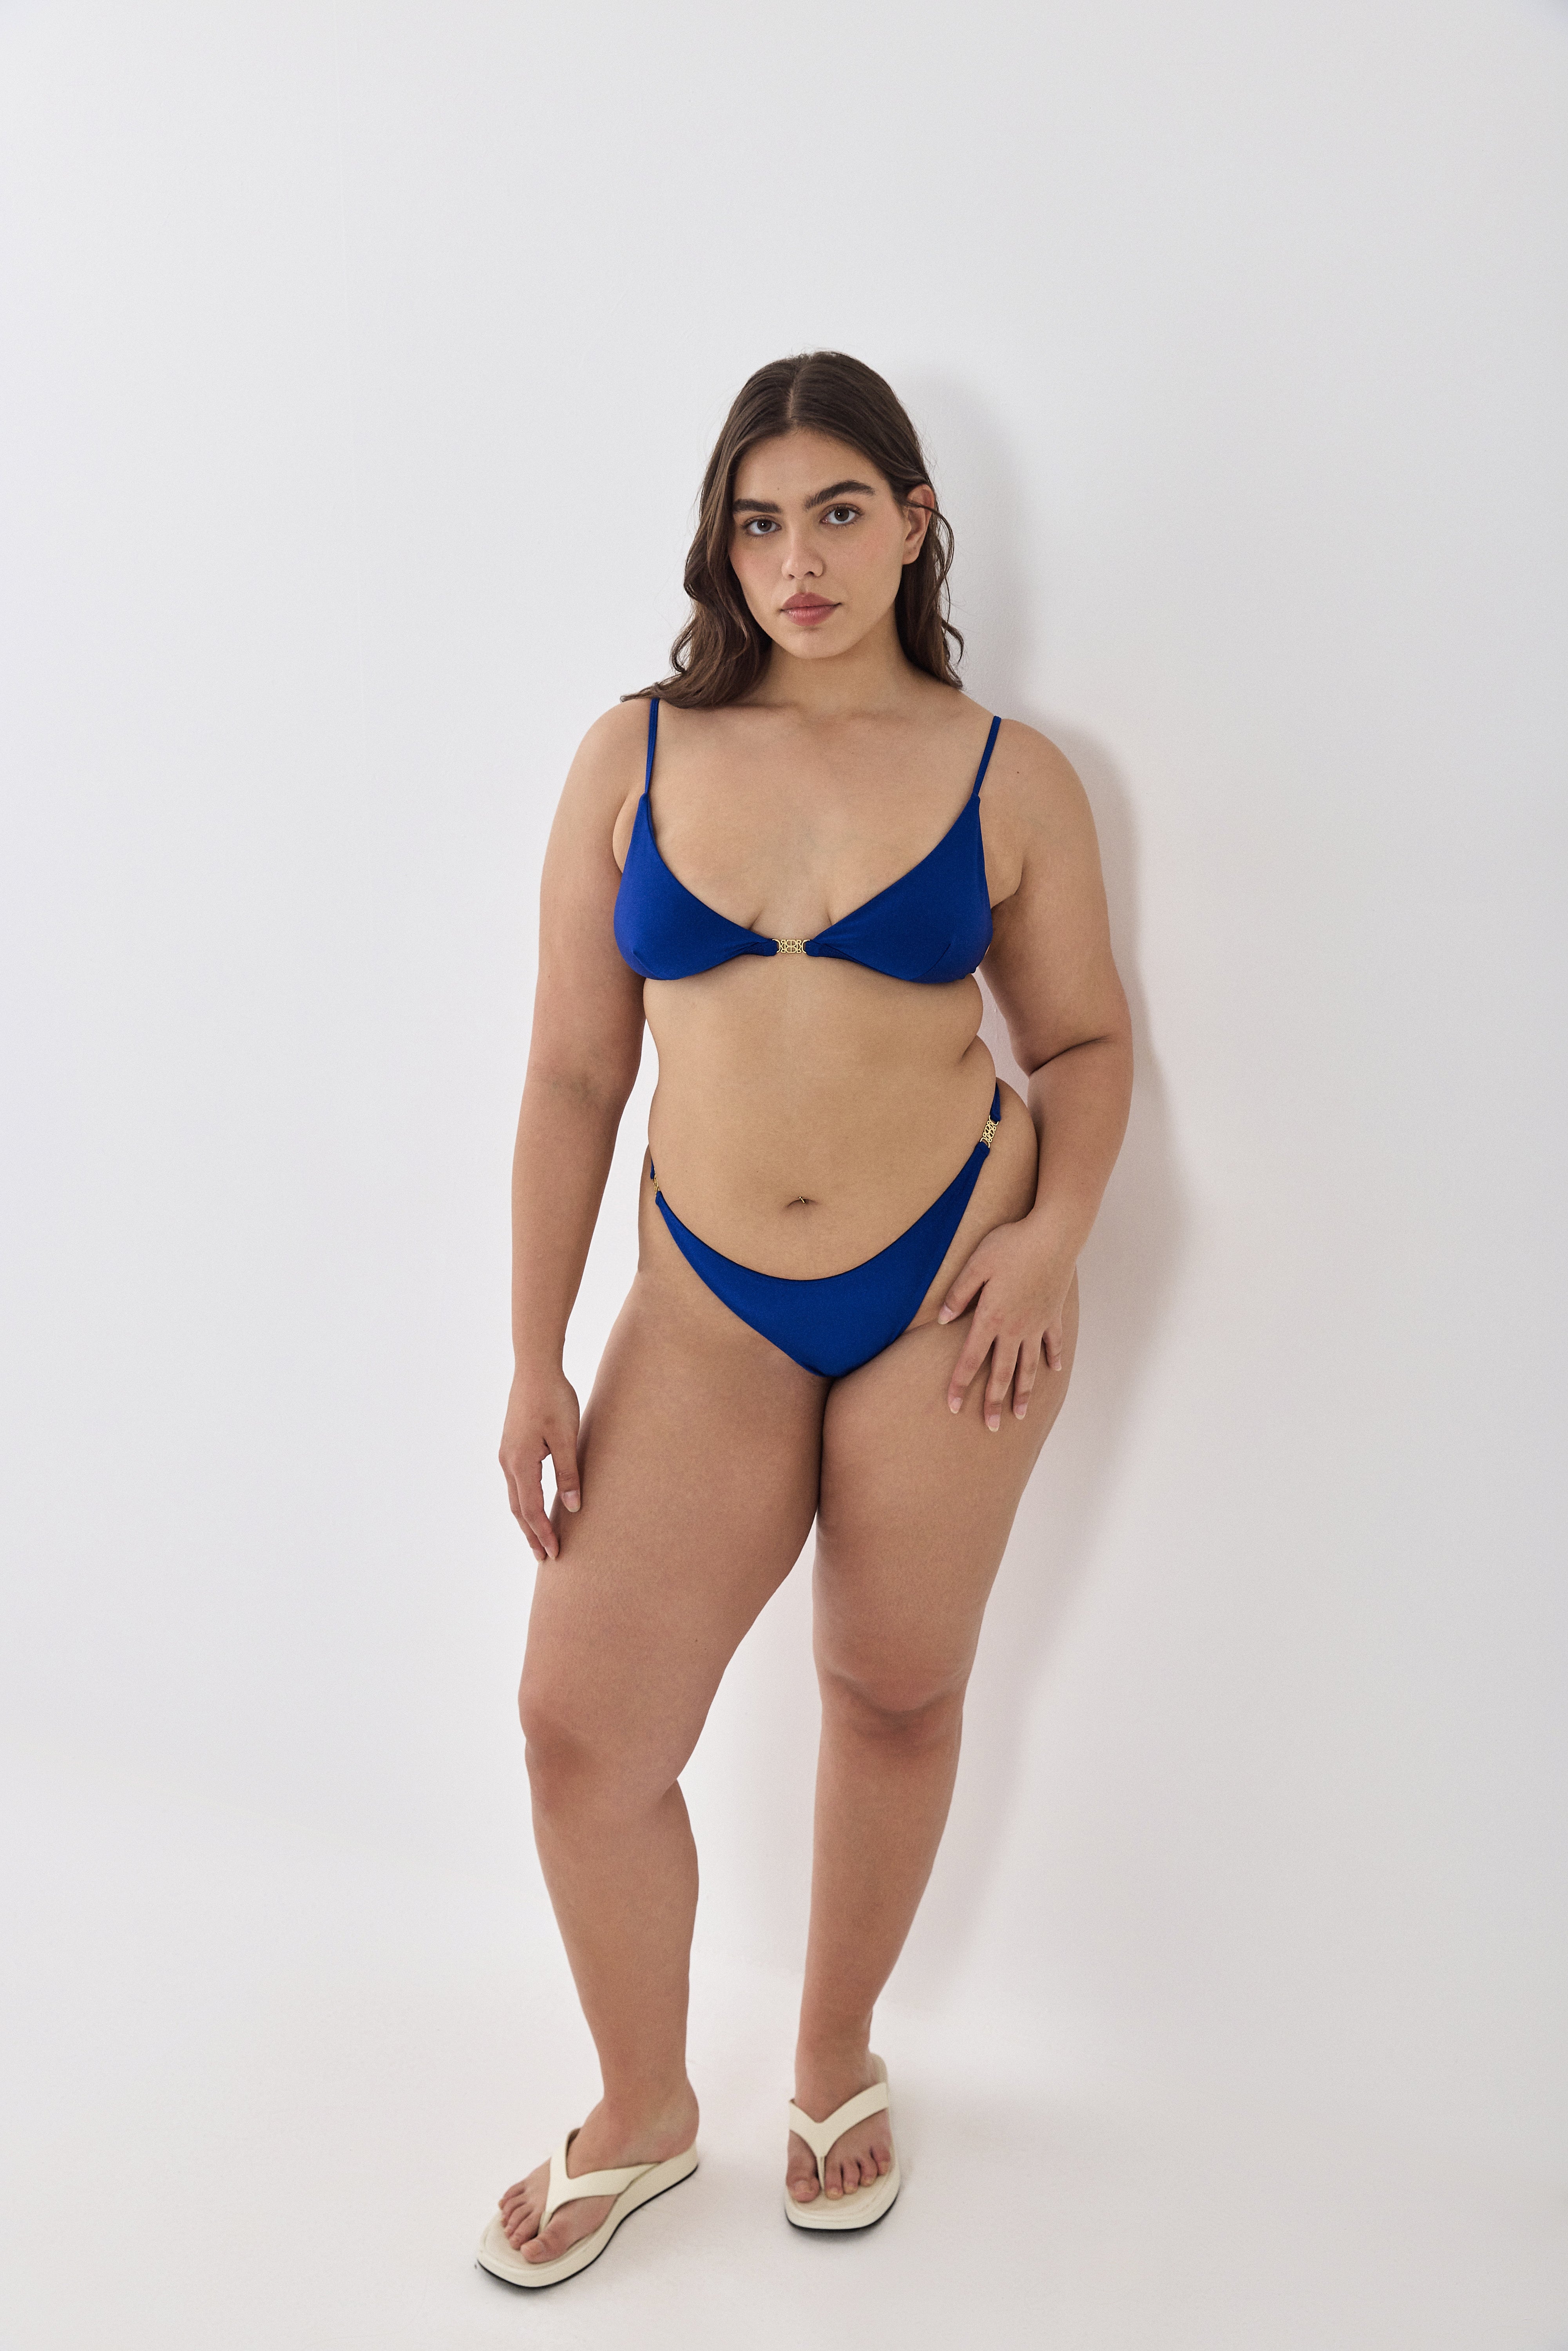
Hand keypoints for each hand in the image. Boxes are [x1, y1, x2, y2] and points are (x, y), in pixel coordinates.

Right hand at [499, 1364, 580, 1561]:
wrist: (535, 1369)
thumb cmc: (554, 1400)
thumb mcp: (567, 1437)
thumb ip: (568, 1473)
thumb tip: (571, 1507)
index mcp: (521, 1463)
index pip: (532, 1510)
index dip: (543, 1534)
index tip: (554, 1554)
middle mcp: (508, 1462)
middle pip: (519, 1509)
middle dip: (531, 1534)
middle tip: (543, 1558)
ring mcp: (507, 1454)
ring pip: (515, 1496)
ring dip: (526, 1519)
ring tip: (537, 1538)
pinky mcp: (511, 1445)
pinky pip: (516, 1482)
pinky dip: (524, 1501)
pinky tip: (532, 1505)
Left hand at [937, 1219, 1073, 1429]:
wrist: (1053, 1235)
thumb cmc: (1011, 1245)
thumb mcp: (976, 1264)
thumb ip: (958, 1294)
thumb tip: (942, 1319)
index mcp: (991, 1318)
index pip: (971, 1359)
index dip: (960, 1384)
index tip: (952, 1406)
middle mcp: (1015, 1329)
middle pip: (1002, 1373)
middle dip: (993, 1402)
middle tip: (990, 1427)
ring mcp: (1038, 1324)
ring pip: (1029, 1367)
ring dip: (1024, 1392)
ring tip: (1020, 1414)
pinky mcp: (1054, 1314)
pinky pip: (1054, 1343)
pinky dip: (1054, 1358)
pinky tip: (1054, 1372)